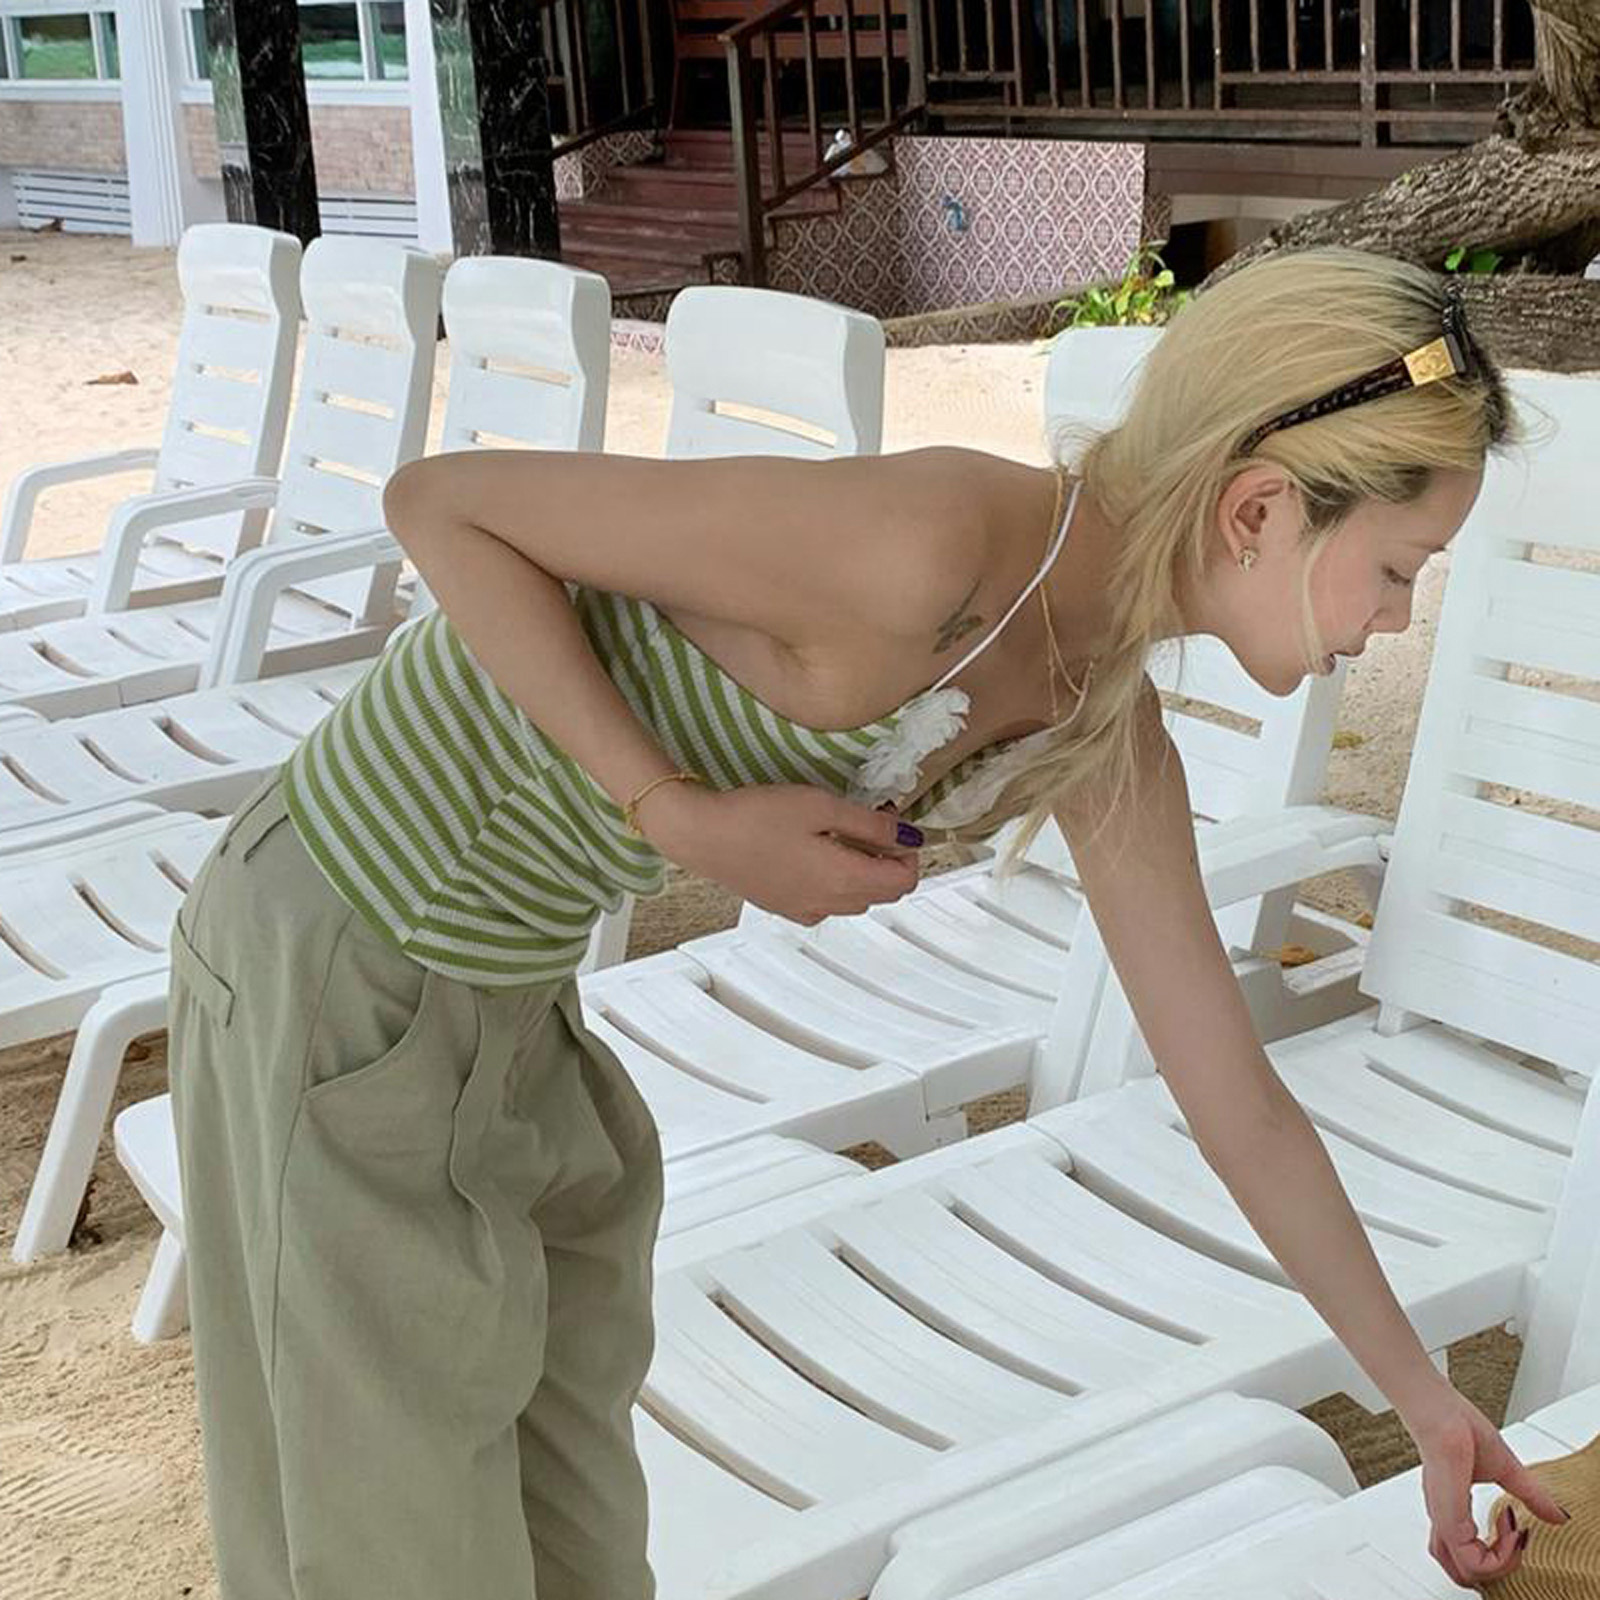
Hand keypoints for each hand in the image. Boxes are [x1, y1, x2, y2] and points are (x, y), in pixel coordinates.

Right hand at [640, 781, 922, 923]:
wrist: (703, 835)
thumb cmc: (758, 816)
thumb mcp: (823, 806)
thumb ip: (871, 824)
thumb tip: (908, 835)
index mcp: (845, 879)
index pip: (904, 881)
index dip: (908, 851)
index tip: (893, 823)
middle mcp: (830, 903)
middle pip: (884, 893)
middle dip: (888, 860)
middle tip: (870, 823)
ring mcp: (807, 910)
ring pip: (858, 899)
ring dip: (864, 871)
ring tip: (841, 834)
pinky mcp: (786, 909)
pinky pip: (829, 902)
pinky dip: (837, 881)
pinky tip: (816, 853)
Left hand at [1402, 1382, 1568, 1587]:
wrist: (1438, 1406)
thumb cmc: (1459, 1427)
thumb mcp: (1505, 1469)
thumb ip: (1531, 1495)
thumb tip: (1556, 1514)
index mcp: (1453, 1512)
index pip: (1468, 1556)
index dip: (1500, 1554)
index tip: (1518, 1526)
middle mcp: (1445, 1518)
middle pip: (1460, 1571)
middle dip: (1499, 1569)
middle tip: (1517, 1542)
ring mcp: (1444, 1516)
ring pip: (1463, 1570)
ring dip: (1498, 1565)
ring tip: (1513, 1537)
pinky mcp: (1447, 1511)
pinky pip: (1467, 1555)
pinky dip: (1497, 1553)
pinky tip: (1510, 1523)